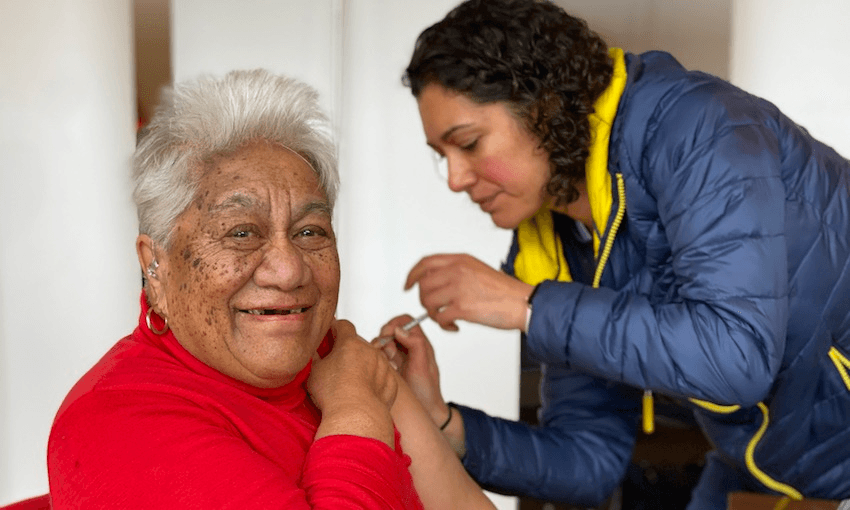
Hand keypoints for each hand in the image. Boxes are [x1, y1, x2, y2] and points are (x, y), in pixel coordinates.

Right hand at [308, 320, 396, 446]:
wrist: (357, 417)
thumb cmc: (334, 394)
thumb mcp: (314, 371)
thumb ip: (314, 356)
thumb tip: (311, 349)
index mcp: (350, 343)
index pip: (344, 325)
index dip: (336, 328)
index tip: (331, 334)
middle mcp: (370, 350)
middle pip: (358, 343)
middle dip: (348, 350)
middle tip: (337, 364)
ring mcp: (383, 365)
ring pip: (372, 359)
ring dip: (363, 365)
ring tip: (351, 382)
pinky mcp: (392, 381)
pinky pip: (382, 376)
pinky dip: (374, 380)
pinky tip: (364, 392)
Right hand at [373, 315, 448, 427]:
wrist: (425, 411)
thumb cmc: (427, 390)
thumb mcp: (423, 367)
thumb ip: (416, 345)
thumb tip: (400, 330)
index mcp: (420, 343)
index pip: (406, 321)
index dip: (395, 324)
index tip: (389, 335)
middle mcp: (408, 347)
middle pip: (391, 330)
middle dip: (385, 338)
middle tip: (388, 354)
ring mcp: (398, 356)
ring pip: (383, 342)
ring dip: (381, 349)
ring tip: (388, 363)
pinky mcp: (389, 365)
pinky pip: (378, 355)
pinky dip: (377, 358)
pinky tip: (384, 368)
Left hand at [405, 253, 533, 331]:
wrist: (522, 302)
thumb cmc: (503, 291)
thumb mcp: (477, 269)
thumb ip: (456, 271)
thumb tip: (436, 282)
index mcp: (459, 260)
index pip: (425, 263)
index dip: (412, 275)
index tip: (407, 286)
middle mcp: (456, 271)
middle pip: (423, 285)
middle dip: (424, 300)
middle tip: (434, 310)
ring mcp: (458, 288)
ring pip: (427, 302)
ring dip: (432, 314)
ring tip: (446, 319)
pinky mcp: (462, 307)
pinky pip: (439, 318)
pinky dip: (444, 326)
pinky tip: (454, 327)